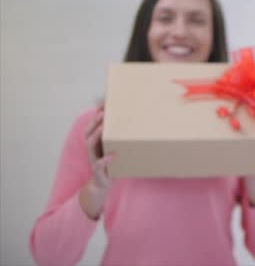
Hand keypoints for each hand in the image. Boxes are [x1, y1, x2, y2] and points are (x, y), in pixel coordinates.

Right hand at [79, 104, 112, 219]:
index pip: (93, 126)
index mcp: (96, 143)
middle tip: (102, 112)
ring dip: (96, 136)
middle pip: (89, 132)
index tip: (102, 104)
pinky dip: (105, 160)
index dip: (96, 115)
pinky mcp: (98, 171)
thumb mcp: (113, 150)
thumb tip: (131, 125)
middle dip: (94, 122)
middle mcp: (92, 149)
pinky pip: (99, 165)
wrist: (102, 184)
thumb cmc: (110, 164)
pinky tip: (112, 156)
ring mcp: (94, 159)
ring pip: (90, 145)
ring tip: (103, 128)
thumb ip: (118, 139)